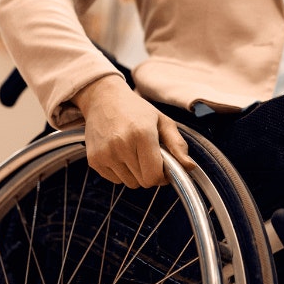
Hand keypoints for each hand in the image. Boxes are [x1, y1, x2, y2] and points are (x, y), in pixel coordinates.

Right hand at [73, 74, 196, 187]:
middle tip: (149, 155)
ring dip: (136, 174)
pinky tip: (120, 154)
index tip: (164, 167)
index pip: (154, 176)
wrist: (103, 99)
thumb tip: (190, 167)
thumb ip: (178, 145)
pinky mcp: (94, 160)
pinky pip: (115, 180)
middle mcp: (121, 145)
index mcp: (142, 134)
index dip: (163, 176)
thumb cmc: (136, 110)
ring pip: (130, 183)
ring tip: (133, 152)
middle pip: (143, 182)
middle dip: (150, 173)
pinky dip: (121, 172)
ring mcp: (105, 154)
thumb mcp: (162, 121)